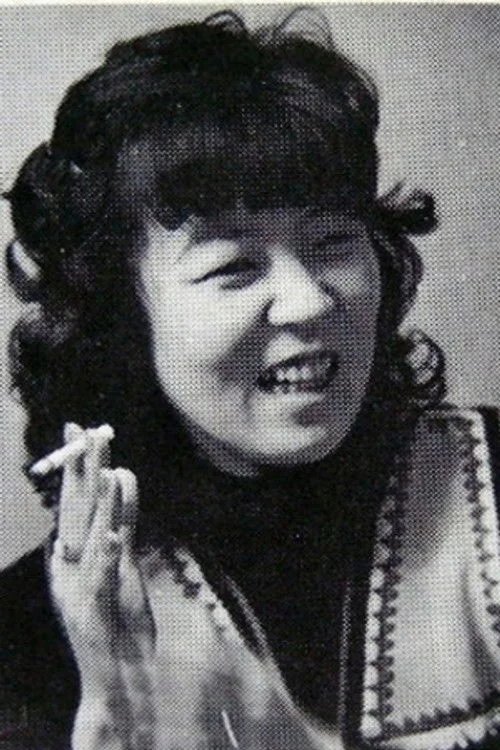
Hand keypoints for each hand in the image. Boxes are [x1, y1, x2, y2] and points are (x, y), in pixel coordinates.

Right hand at [50, 423, 154, 748]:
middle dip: (87, 469)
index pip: (77, 500)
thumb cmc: (118, 620)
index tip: (82, 429)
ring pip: (90, 539)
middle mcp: (70, 566)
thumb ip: (121, 525)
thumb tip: (121, 482)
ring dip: (100, 505)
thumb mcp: (122, 567)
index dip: (81, 464)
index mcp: (75, 553)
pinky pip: (100, 580)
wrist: (115, 675)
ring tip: (109, 472)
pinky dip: (105, 558)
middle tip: (93, 432)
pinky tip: (112, 536)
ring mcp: (78, 589)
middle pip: (80, 510)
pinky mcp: (92, 612)